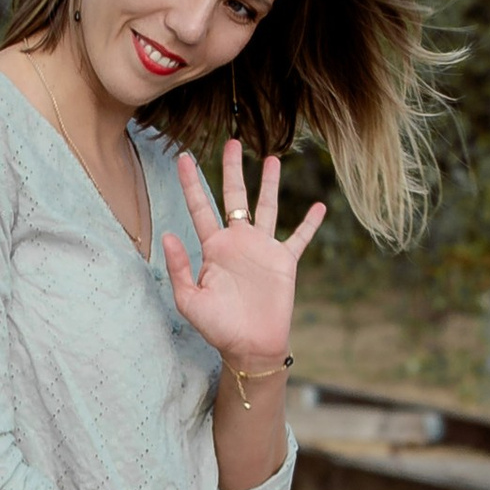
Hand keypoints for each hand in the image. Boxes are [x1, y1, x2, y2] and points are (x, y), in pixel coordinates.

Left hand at [160, 140, 322, 370]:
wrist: (249, 346)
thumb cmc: (217, 327)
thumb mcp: (189, 300)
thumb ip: (179, 267)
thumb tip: (170, 234)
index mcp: (213, 248)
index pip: (200, 207)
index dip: (191, 183)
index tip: (183, 158)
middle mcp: (238, 242)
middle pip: (235, 196)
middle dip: (233, 169)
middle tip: (232, 142)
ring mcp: (262, 250)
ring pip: (267, 207)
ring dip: (269, 184)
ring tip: (271, 159)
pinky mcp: (284, 262)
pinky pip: (299, 238)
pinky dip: (310, 223)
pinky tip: (319, 207)